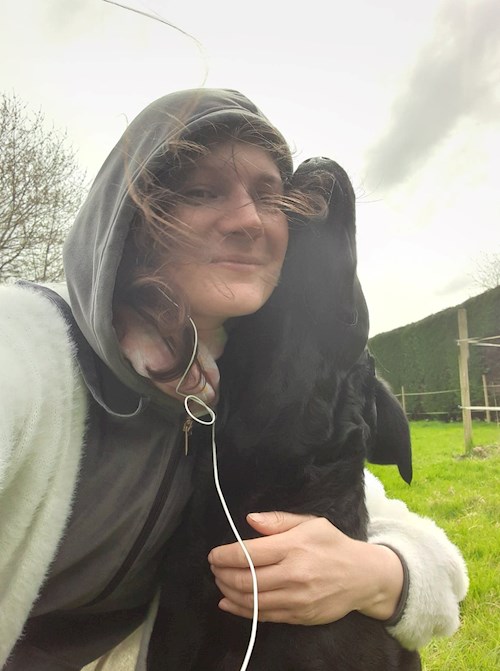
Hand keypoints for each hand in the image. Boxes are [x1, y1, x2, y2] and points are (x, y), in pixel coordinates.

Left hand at [207, 512, 402, 625]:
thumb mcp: (310, 523)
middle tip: (214, 568)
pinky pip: (263, 616)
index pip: (248, 554)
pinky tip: (228, 603)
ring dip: (228, 592)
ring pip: (251, 600)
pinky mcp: (299, 616)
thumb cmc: (333, 544)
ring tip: (219, 582)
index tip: (213, 555)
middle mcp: (293, 575)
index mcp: (293, 547)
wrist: (363, 576)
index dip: (224, 555)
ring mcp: (295, 599)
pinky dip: (241, 610)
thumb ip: (278, 521)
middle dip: (222, 574)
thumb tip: (250, 519)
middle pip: (245, 579)